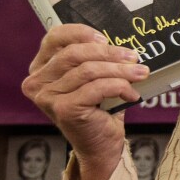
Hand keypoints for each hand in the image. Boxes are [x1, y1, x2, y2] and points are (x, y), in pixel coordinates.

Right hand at [22, 24, 147, 179]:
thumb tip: (123, 43)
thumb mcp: (93, 78)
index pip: (55, 37)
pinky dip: (120, 87)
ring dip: (121, 71)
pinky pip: (97, 87)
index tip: (106, 38)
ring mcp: (48, 97)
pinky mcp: (64, 109)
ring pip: (89, 70)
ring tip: (142, 74)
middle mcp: (38, 83)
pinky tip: (132, 95)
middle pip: (75, 54)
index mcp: (41, 68)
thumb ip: (96, 59)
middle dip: (110, 53)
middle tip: (135, 58)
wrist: (101, 146)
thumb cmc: (99, 109)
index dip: (82, 33)